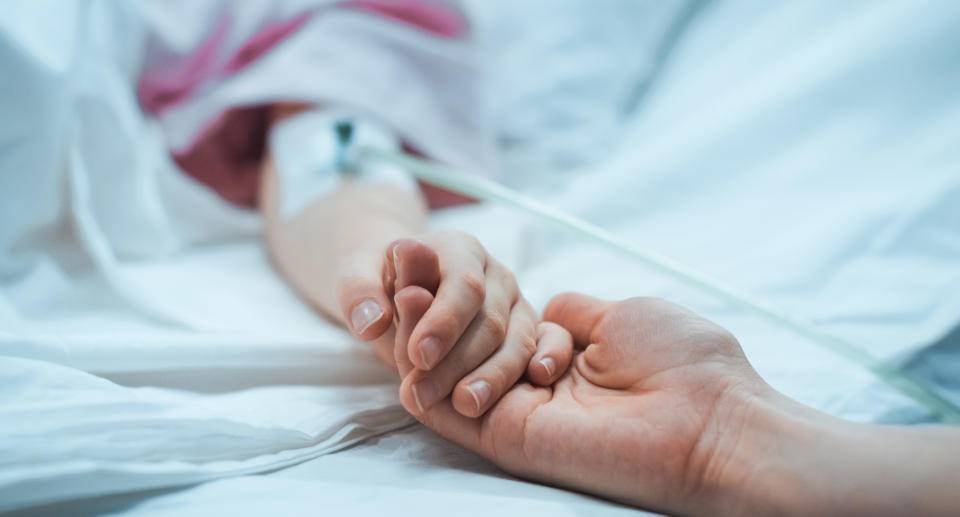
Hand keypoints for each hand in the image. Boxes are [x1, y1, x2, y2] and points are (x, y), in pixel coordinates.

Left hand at [340, 232, 572, 416]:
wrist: (401, 290)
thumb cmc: (381, 283)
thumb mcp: (356, 277)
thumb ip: (358, 294)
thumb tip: (370, 322)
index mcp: (458, 249)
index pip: (462, 284)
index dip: (444, 322)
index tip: (418, 356)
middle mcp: (495, 274)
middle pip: (489, 320)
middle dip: (457, 362)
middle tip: (422, 396)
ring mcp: (516, 303)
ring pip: (517, 340)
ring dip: (493, 377)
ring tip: (465, 406)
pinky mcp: (527, 330)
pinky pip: (546, 345)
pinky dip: (546, 361)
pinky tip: (537, 381)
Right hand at [395, 291, 771, 514]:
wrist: (712, 417)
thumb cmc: (683, 361)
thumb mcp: (620, 316)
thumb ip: (571, 313)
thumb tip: (545, 307)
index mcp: (566, 359)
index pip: (495, 328)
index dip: (459, 297)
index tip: (432, 261)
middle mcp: (538, 389)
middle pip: (466, 351)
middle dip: (430, 312)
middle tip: (404, 274)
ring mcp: (523, 416)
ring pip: (450, 380)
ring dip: (418, 339)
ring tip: (401, 295)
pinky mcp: (513, 440)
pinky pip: (452, 417)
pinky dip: (420, 383)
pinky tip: (400, 344)